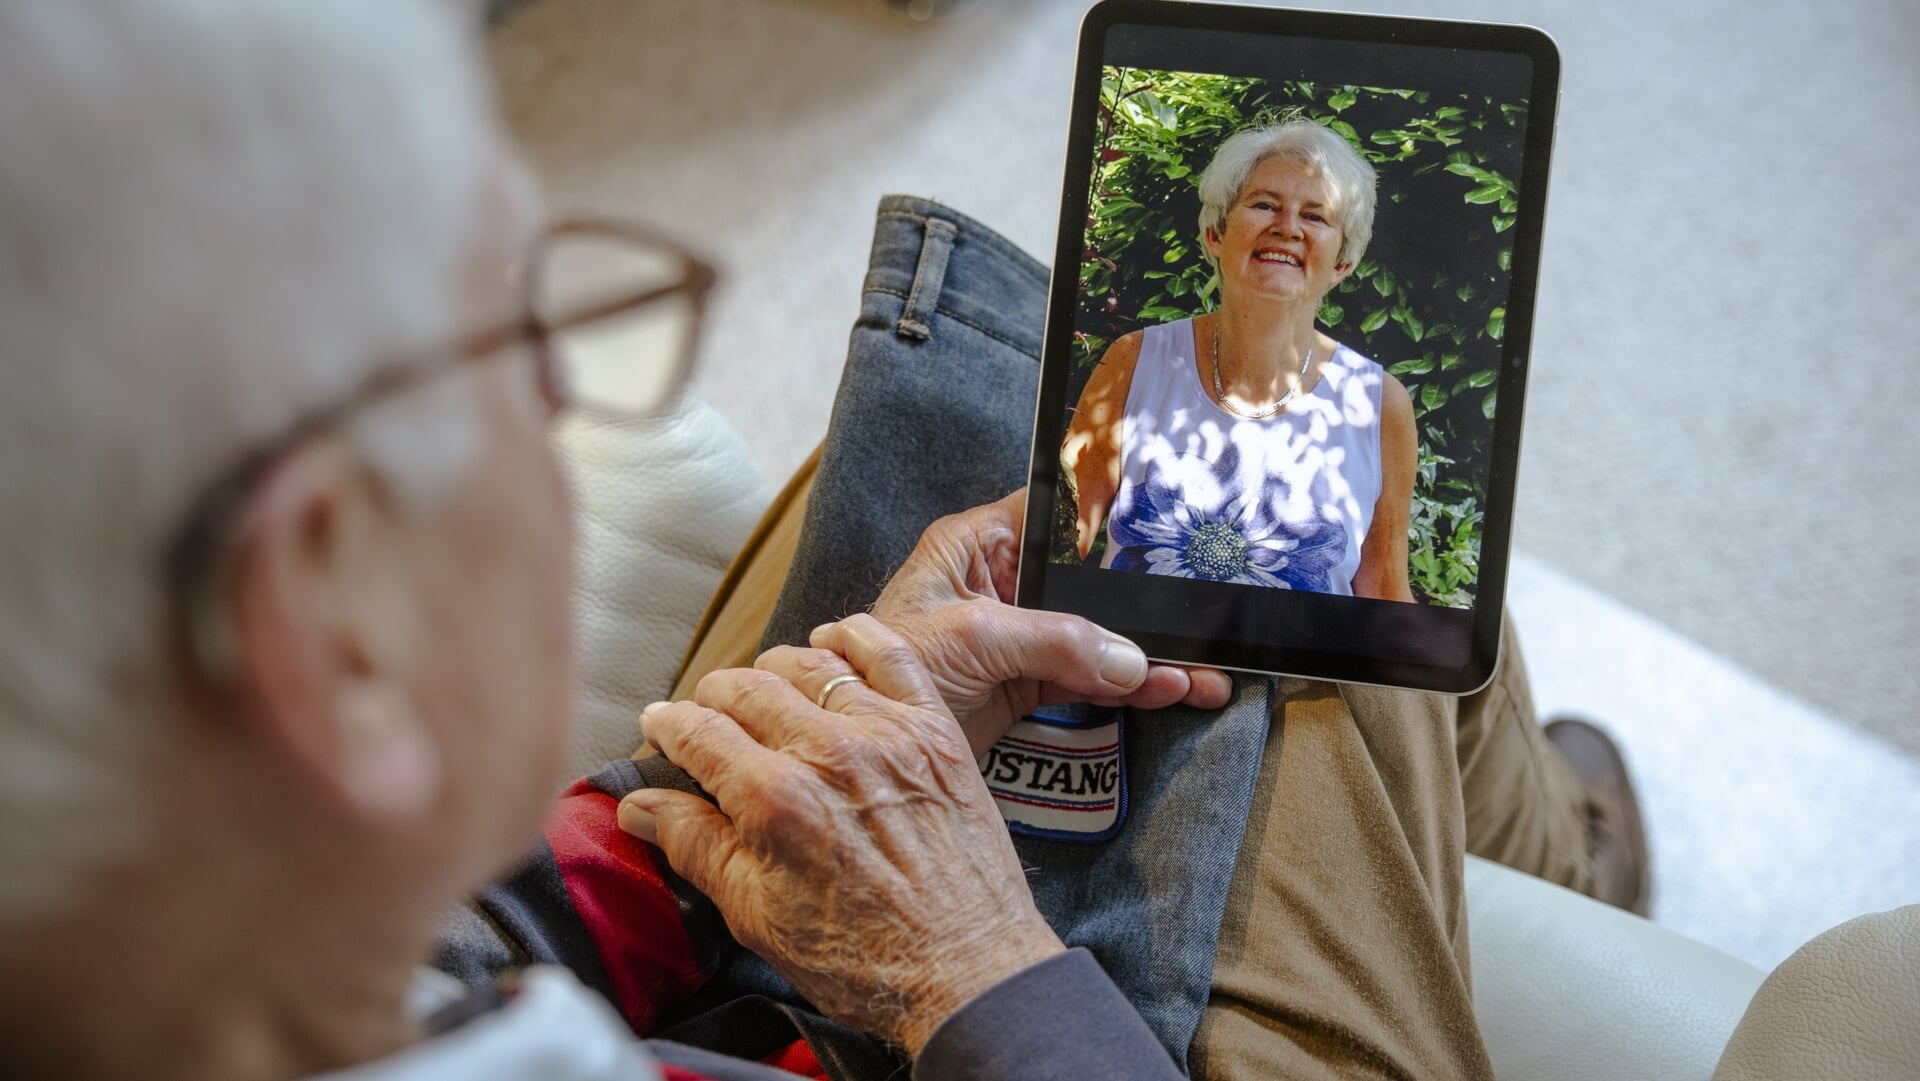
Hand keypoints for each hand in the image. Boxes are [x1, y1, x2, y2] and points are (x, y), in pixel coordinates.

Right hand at [618, 614, 1067, 1055]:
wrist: (968, 971)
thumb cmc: (865, 961)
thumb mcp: (757, 916)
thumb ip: (695, 846)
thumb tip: (637, 805)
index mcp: (776, 800)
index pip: (699, 733)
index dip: (668, 725)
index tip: (659, 727)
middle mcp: (829, 752)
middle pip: (747, 688)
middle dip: (713, 695)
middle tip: (705, 714)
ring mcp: (887, 734)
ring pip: (811, 664)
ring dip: (774, 667)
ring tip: (762, 687)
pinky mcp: (935, 731)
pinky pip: (891, 655)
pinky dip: (855, 637)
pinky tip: (832, 644)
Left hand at [867, 488, 1232, 755]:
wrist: (862, 747)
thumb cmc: (886, 668)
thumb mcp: (973, 637)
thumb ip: (1055, 639)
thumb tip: (1131, 660)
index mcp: (979, 543)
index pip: (1056, 511)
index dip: (1111, 517)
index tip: (1169, 531)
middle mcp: (1003, 580)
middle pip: (1092, 581)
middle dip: (1149, 603)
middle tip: (1205, 618)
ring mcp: (1018, 634)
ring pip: (1100, 635)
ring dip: (1152, 654)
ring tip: (1204, 673)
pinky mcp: (1026, 681)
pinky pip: (1091, 677)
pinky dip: (1131, 688)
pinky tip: (1171, 690)